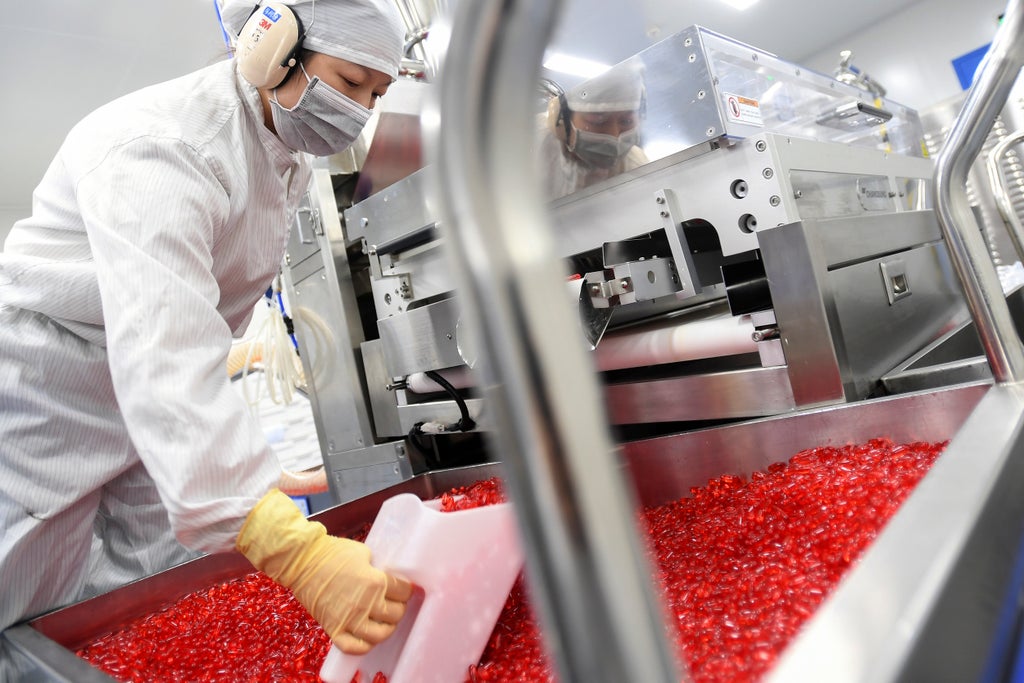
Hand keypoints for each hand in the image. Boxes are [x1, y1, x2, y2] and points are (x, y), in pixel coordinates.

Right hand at [236, 489, 413, 652]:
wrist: (302, 562)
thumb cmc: (332, 553)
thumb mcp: (364, 553)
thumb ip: (377, 568)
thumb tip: (388, 576)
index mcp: (375, 582)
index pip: (403, 592)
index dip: (405, 590)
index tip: (402, 589)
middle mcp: (365, 603)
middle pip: (395, 614)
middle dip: (398, 608)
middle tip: (393, 603)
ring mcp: (349, 619)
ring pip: (379, 635)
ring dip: (386, 629)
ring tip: (383, 621)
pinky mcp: (334, 628)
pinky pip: (354, 647)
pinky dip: (364, 646)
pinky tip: (367, 637)